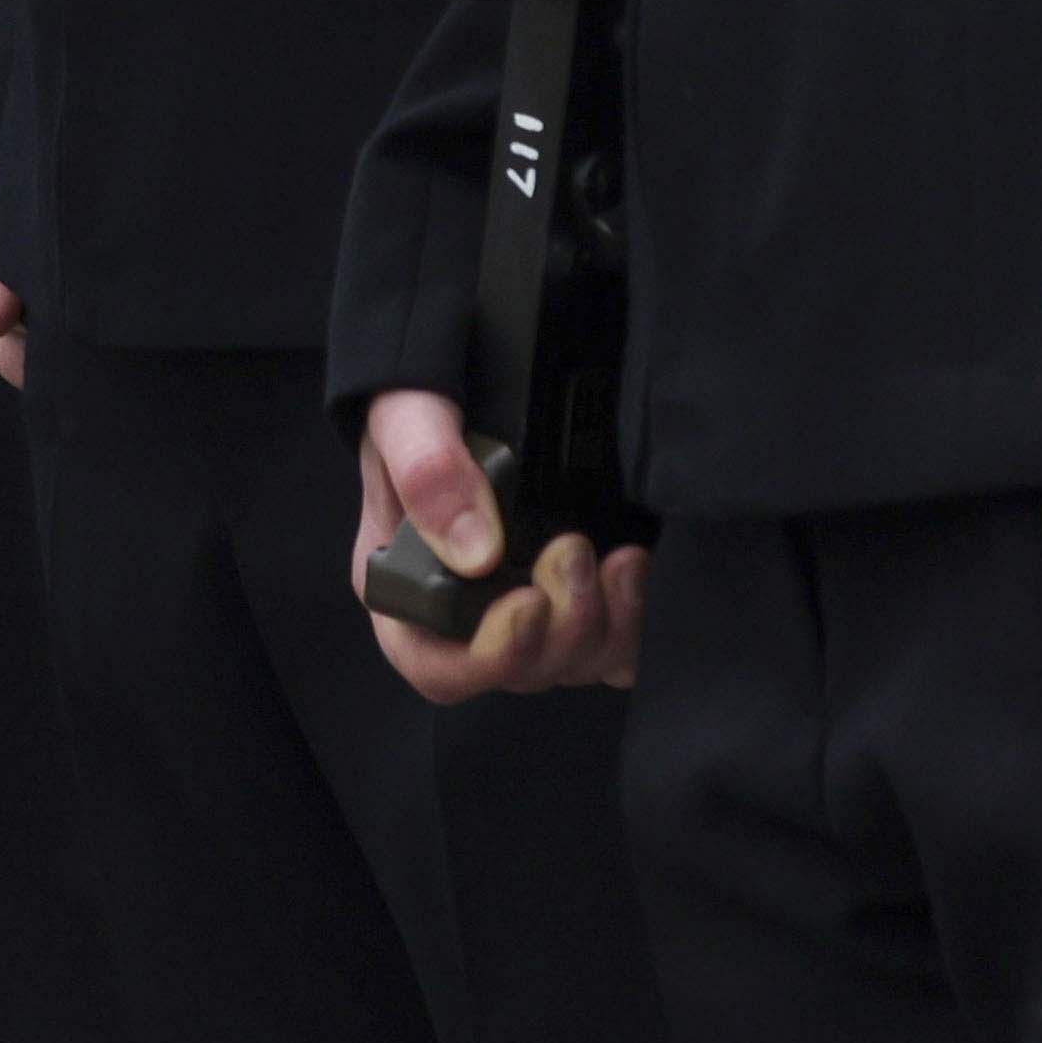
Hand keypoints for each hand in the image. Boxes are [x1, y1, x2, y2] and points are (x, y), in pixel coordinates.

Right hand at [352, 389, 638, 699]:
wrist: (469, 371)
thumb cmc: (422, 404)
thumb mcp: (407, 419)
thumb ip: (428, 473)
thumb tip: (475, 553)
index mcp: (406, 591)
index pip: (437, 667)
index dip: (487, 659)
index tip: (527, 604)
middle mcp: (465, 618)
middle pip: (519, 671)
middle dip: (560, 626)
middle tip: (574, 549)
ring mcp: (527, 610)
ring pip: (574, 664)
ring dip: (605, 624)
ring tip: (620, 558)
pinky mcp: (578, 596)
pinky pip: (615, 648)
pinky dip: (633, 621)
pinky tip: (635, 566)